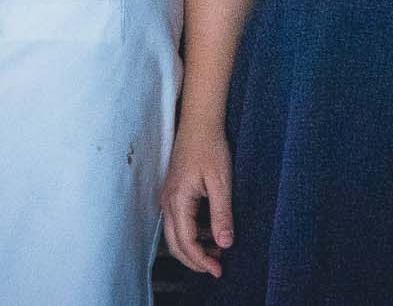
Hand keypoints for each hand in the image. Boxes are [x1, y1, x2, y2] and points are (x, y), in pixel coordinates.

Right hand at [159, 119, 233, 276]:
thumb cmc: (210, 147)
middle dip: (195, 260)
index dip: (201, 260)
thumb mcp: (221, 182)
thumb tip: (225, 243)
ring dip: (194, 247)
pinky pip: (178, 221)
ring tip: (217, 251)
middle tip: (217, 268)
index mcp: (177, 201)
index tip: (219, 270)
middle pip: (176, 244)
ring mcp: (168, 197)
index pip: (186, 242)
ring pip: (175, 234)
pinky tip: (210, 232)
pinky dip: (192, 233)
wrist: (199, 122)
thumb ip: (221, 214)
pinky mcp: (173, 192)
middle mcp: (167, 202)